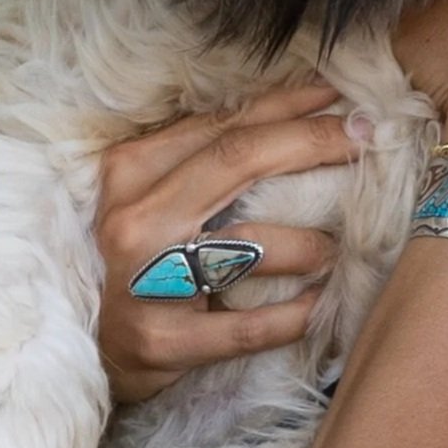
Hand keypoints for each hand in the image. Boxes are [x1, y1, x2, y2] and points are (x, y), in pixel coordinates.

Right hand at [95, 82, 360, 403]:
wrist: (81, 350)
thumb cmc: (132, 261)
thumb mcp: (149, 198)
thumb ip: (202, 160)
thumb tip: (292, 115)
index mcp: (130, 172)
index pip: (222, 127)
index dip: (287, 107)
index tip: (340, 97)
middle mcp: (134, 220)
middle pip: (238, 162)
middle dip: (312, 142)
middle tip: (367, 139)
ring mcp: (144, 282)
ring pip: (249, 246)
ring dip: (309, 244)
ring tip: (335, 247)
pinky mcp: (159, 342)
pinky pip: (246, 328)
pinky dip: (292, 316)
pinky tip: (320, 305)